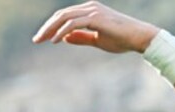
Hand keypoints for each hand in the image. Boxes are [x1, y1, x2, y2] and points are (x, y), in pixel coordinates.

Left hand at [33, 1, 158, 53]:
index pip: (64, 16)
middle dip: (46, 27)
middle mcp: (90, 8)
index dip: (51, 27)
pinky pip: (74, 23)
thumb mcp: (96, 40)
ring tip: (41, 40)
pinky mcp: (96, 18)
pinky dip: (62, 31)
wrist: (138, 38)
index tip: (41, 39)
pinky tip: (54, 40)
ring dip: (50, 29)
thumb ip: (81, 38)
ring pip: (65, 17)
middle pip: (61, 15)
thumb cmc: (120, 39)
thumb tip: (63, 38)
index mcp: (89, 11)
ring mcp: (93, 11)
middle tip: (35, 40)